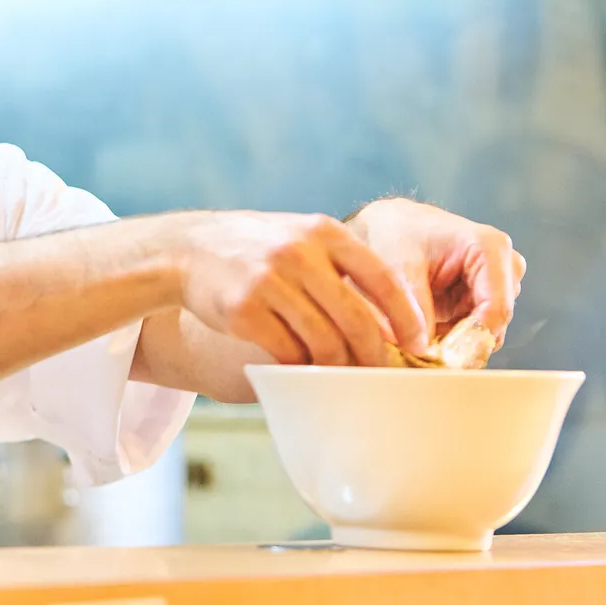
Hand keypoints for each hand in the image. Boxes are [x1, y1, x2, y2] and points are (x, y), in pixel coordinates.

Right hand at [165, 211, 429, 366]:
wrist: (186, 249)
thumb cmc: (253, 249)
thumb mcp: (298, 235)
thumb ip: (338, 263)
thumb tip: (391, 316)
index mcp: (320, 231)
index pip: (381, 277)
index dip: (405, 315)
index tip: (418, 342)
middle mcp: (297, 253)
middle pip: (356, 319)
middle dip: (375, 354)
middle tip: (381, 372)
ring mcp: (268, 281)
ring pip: (324, 342)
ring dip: (336, 366)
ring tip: (339, 373)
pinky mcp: (244, 311)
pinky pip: (288, 352)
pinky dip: (300, 365)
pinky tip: (300, 364)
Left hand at [346, 199, 523, 346]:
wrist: (388, 226)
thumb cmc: (395, 234)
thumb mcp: (398, 270)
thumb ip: (414, 310)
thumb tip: (424, 350)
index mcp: (490, 248)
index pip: (497, 308)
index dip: (473, 339)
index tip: (444, 358)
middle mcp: (503, 266)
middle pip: (495, 323)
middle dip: (461, 343)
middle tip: (424, 352)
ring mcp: (496, 283)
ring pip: (485, 331)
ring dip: (454, 342)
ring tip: (418, 336)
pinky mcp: (483, 298)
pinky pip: (474, 331)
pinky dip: (451, 338)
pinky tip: (426, 331)